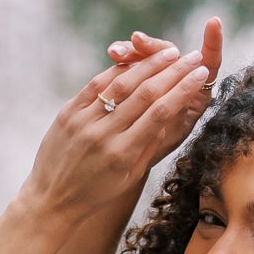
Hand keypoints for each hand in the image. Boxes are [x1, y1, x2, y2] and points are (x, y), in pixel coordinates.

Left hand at [17, 19, 223, 229]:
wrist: (52, 200)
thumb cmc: (97, 192)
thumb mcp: (129, 177)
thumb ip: (149, 145)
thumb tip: (170, 112)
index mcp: (124, 154)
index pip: (160, 113)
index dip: (183, 90)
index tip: (200, 75)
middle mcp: (104, 134)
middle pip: (145, 93)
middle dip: (173, 71)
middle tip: (193, 57)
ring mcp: (83, 121)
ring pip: (121, 83)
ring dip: (149, 64)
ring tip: (170, 53)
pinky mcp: (68, 113)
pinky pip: (97, 84)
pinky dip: (118, 70)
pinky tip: (136, 60)